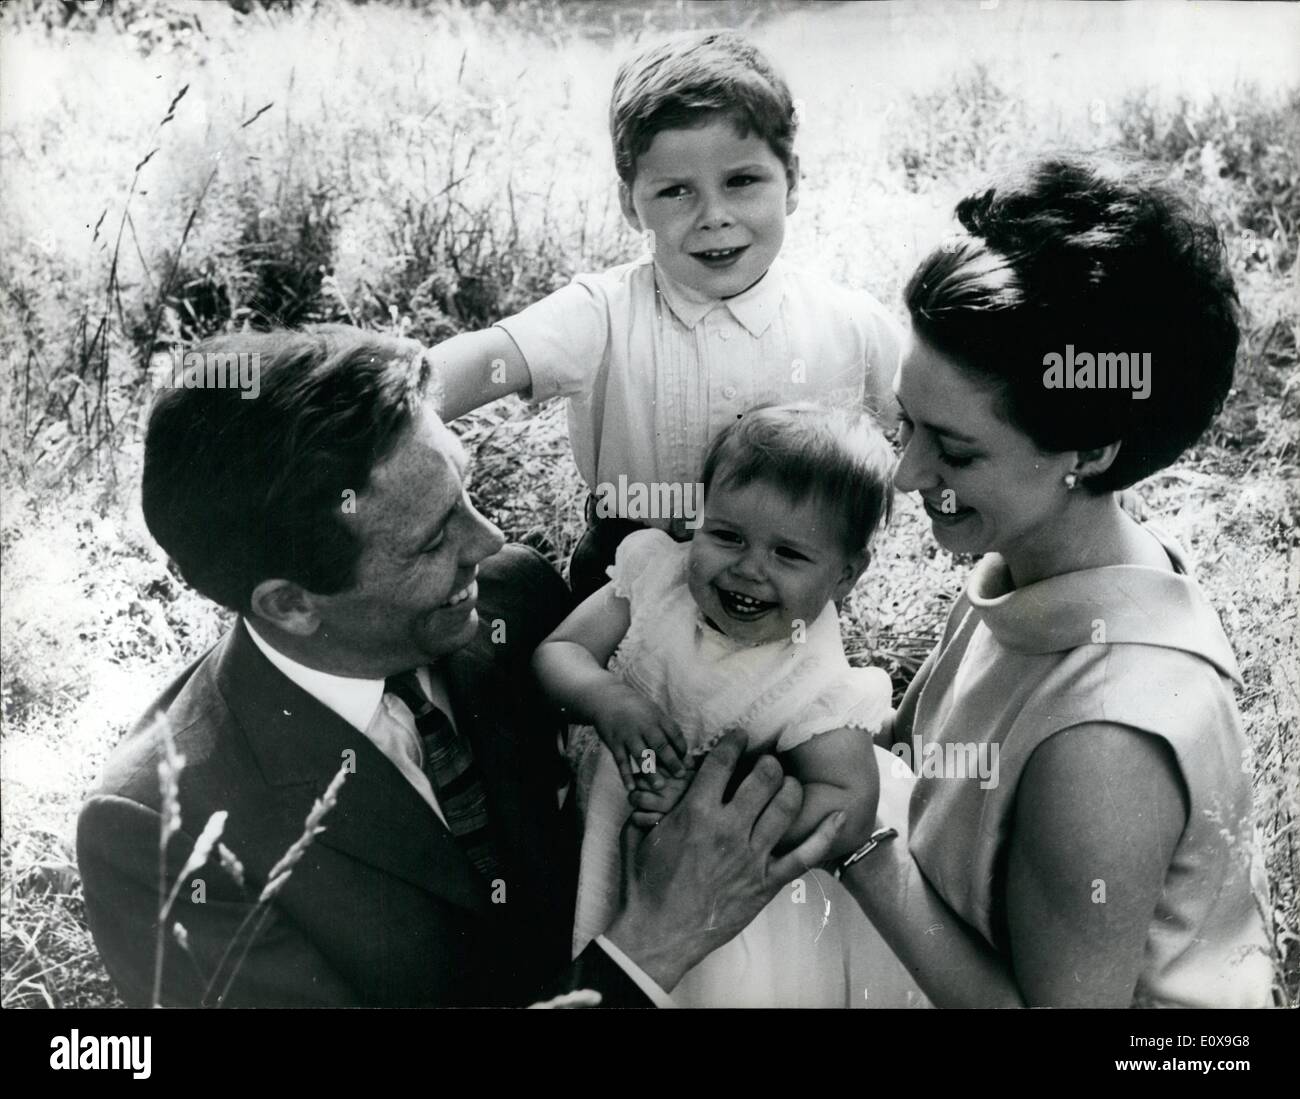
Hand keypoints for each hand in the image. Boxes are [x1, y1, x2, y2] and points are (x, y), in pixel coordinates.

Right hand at [593, 685, 688, 789]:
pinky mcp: (614, 743)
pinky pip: (621, 761)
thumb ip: (667, 729)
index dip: (682, 748)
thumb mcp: (654, 712)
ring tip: (659, 787)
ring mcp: (628, 735)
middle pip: (660, 745)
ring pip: (641, 756)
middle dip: (671, 761)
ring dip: (650, 772)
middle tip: (681, 776)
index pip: (674, 733)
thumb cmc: (636, 710)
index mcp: (657, 717)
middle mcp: (644, 726)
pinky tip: (631, 788)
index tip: (687, 762)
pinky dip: (626, 775)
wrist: (607, 699)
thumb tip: (683, 751)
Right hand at [602, 730, 846, 991]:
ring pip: (786, 807)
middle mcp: (729, 829)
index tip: (739, 737)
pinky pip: (805, 855)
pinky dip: (826, 834)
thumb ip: (651, 804)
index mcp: (696, 813)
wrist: (659, 933)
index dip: (734, 742)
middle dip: (768, 763)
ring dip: (790, 788)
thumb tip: (657, 785)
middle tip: (767, 762)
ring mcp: (752, 856)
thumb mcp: (639, 834)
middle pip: (763, 778)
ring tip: (788, 783)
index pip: (722, 763)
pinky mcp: (767, 882)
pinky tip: (839, 816)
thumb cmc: (644, 885)